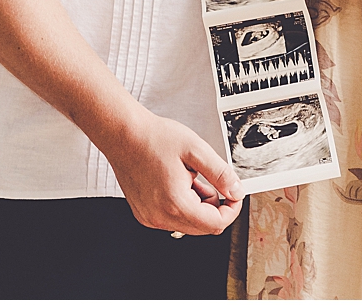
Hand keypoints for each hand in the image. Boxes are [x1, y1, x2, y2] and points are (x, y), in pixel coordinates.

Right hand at [102, 110, 241, 232]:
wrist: (124, 135)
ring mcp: (150, 218)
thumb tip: (237, 191)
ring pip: (187, 224)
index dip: (231, 210)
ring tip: (188, 176)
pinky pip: (172, 219)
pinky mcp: (144, 215)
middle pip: (202, 227)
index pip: (215, 224)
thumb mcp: (195, 149)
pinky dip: (180, 205)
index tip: (234, 195)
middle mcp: (161, 217)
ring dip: (196, 204)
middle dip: (213, 206)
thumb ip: (220, 173)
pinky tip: (175, 182)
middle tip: (207, 179)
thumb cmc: (154, 138)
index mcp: (176, 203)